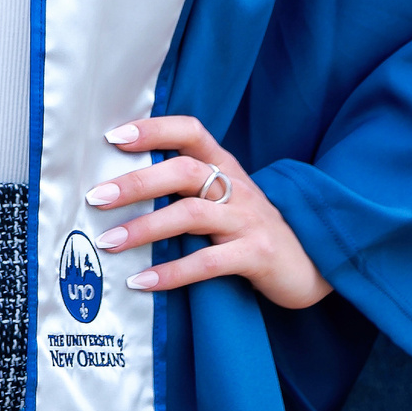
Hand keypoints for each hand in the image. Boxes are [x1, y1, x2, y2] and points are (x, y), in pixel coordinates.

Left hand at [85, 116, 332, 309]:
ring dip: (145, 228)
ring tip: (108, 242)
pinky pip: (209, 262)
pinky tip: (143, 281)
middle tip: (97, 197)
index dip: (155, 129)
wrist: (313, 264)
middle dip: (138, 182)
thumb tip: (123, 188)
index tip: (114, 136)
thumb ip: (187, 189)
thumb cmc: (253, 229)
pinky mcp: (257, 255)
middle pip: (185, 171)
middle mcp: (237, 187)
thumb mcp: (225, 199)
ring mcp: (249, 220)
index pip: (191, 132)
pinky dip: (173, 272)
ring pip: (191, 215)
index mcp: (226, 167)